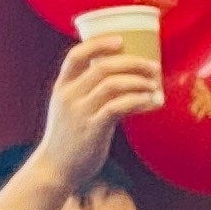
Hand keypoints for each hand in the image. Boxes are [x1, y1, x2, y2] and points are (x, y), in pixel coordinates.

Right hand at [34, 34, 164, 190]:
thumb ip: (87, 92)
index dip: (98, 44)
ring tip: (154, 85)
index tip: (121, 40)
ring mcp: (80, 113)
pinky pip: (119, 107)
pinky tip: (151, 102)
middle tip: (153, 66)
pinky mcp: (93, 130)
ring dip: (139, 82)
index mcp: (61, 87)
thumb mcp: (69, 109)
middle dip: (132, 63)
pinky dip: (138, 101)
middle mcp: (68, 96)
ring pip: (113, 85)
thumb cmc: (69, 137)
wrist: (56, 169)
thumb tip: (123, 79)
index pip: (75, 56)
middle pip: (102, 68)